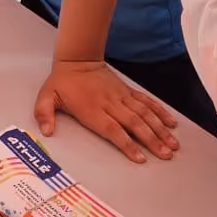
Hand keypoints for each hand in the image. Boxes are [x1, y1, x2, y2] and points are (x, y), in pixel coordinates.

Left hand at [35, 59, 179, 163]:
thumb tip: (46, 131)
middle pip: (135, 124)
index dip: (127, 143)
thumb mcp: (46, 97)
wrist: (77, 58)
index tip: (140, 157)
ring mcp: (121, 97)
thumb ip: (44, 114)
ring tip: (173, 144)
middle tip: (165, 155)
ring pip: (144, 114)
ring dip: (160, 129)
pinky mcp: (127, 91)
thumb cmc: (63, 82)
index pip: (113, 129)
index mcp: (92, 109)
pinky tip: (171, 123)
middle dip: (152, 140)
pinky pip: (146, 101)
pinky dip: (160, 111)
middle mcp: (110, 104)